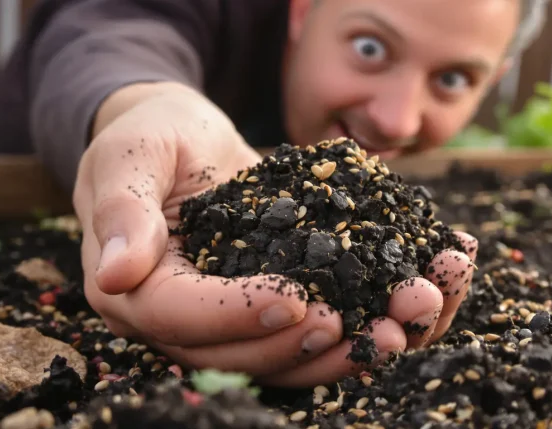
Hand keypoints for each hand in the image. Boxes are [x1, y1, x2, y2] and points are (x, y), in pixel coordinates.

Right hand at [74, 82, 477, 387]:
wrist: (187, 137)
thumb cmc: (150, 137)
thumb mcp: (130, 155)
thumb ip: (120, 209)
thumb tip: (115, 275)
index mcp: (144, 292)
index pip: (185, 320)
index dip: (241, 317)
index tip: (298, 302)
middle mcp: (194, 320)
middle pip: (253, 353)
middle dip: (325, 343)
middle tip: (390, 322)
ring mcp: (244, 313)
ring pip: (302, 351)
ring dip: (369, 336)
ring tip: (425, 303)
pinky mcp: (287, 297)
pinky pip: (331, 317)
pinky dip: (383, 303)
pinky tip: (436, 275)